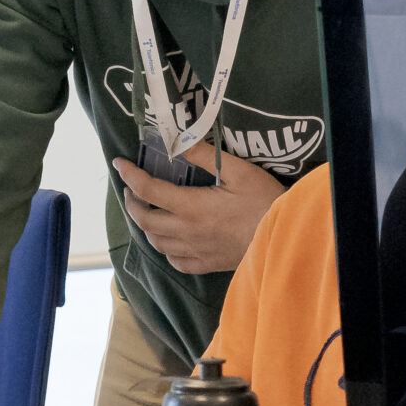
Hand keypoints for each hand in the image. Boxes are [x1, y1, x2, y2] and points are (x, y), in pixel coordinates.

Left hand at [113, 143, 285, 274]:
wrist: (285, 238)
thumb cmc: (264, 201)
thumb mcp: (238, 171)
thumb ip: (204, 156)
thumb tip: (177, 141)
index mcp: (191, 207)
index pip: (147, 191)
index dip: (129, 176)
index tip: (119, 164)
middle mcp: (187, 232)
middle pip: (145, 221)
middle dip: (132, 203)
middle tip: (131, 188)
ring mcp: (196, 252)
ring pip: (156, 244)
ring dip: (146, 226)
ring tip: (148, 211)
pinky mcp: (208, 265)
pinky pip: (177, 262)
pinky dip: (166, 249)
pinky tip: (171, 240)